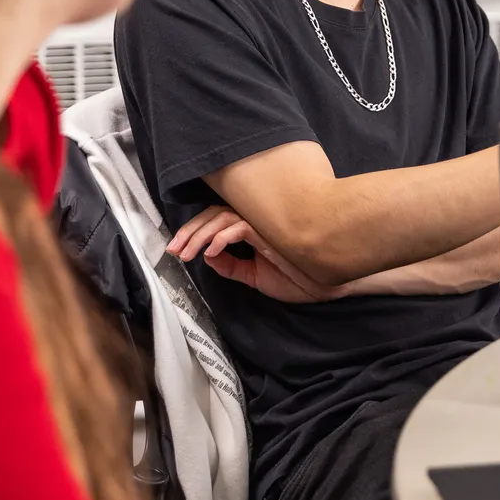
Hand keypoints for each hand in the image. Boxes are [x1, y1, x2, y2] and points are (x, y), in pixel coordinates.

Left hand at [166, 207, 345, 304]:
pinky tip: (212, 252)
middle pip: (213, 214)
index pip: (216, 220)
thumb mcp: (254, 276)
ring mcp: (263, 225)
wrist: (325, 286)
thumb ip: (232, 266)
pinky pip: (239, 227)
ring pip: (222, 217)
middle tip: (174, 251)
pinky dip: (222, 237)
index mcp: (251, 229)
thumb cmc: (298, 277)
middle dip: (189, 232)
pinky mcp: (270, 232)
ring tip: (187, 254)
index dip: (193, 232)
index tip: (177, 250)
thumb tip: (208, 258)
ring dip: (199, 235)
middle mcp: (255, 222)